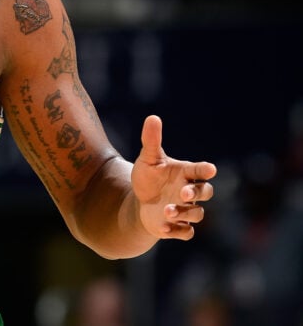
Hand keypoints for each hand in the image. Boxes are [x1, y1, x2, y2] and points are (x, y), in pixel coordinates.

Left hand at [131, 115, 215, 239]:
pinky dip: (177, 231)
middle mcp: (189, 191)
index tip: (210, 169)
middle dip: (197, 193)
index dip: (205, 170)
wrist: (141, 201)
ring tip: (166, 211)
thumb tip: (152, 117)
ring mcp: (186, 209)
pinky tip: (163, 227)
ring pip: (196, 214)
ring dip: (183, 213)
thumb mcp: (147, 158)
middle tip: (183, 193)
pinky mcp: (178, 226)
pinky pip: (186, 232)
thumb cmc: (149, 177)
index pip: (199, 170)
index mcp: (185, 173)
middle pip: (205, 192)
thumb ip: (151, 140)